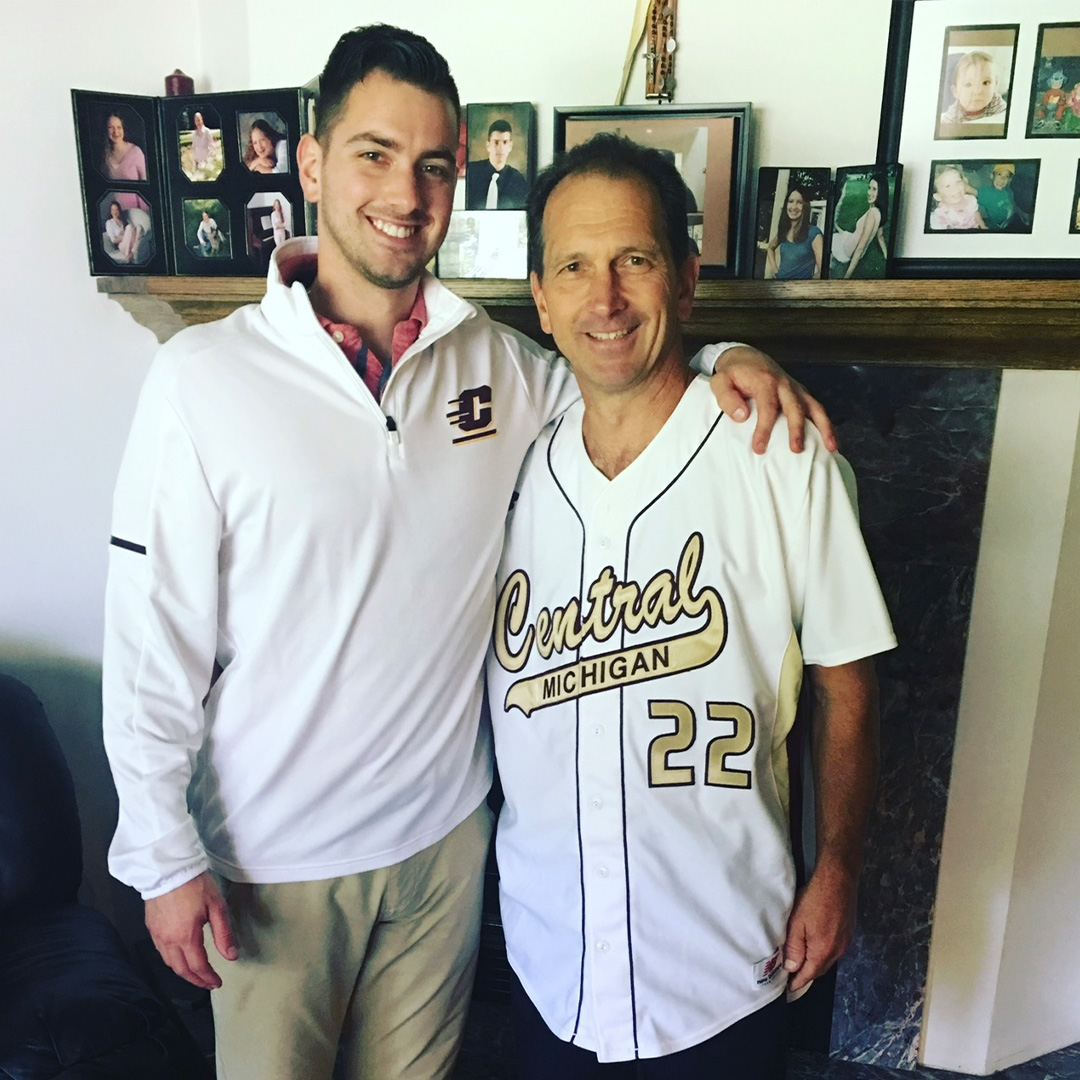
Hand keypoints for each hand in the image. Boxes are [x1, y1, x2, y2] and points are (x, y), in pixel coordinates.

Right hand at [144, 871, 237, 989]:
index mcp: (186, 937)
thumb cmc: (194, 884)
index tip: (217, 983)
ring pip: (169, 963)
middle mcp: (168, 940)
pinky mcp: (151, 927)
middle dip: (195, 980)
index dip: (208, 978)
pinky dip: (171, 960)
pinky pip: (160, 952)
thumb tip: (231, 956)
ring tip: (195, 973)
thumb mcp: (216, 906)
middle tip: (207, 983)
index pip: (198, 967)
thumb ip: (224, 934)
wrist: (168, 867)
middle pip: (181, 970)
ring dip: (182, 972)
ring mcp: (157, 935)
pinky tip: (179, 957)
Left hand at [709, 346, 837, 454]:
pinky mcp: (800, 393)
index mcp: (765, 381)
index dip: (765, 429)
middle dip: (797, 430)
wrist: (745, 356)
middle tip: (796, 450)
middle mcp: (784, 384)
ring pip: (814, 407)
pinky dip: (826, 424)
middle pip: (795, 408)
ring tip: (831, 448)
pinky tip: (831, 441)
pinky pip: (816, 408)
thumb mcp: (720, 382)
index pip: (768, 407)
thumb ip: (727, 399)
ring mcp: (795, 388)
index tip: (759, 448)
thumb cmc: (732, 373)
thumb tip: (743, 416)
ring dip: (824, 427)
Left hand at [782, 860, 857, 991]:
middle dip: (806, 974)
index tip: (789, 991)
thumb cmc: (813, 900)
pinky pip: (835, 950)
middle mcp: (838, 952)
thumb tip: (791, 969)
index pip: (809, 975)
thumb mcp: (797, 923)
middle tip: (792, 976)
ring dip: (815, 963)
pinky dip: (824, 953)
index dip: (798, 983)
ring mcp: (846, 943)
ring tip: (802, 962)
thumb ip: (794, 948)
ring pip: (828, 960)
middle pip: (819, 969)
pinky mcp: (849, 933)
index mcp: (823, 952)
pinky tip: (816, 947)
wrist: (838, 880)